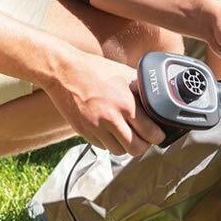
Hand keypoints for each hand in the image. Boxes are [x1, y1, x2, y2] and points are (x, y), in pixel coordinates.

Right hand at [42, 49, 164, 156]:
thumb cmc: (94, 69)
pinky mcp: (83, 131)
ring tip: (124, 134)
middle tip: (142, 138)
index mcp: (125, 103)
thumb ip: (140, 88)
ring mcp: (95, 126)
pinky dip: (107, 141)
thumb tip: (157, 98)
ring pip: (118, 151)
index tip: (157, 133)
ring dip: (124, 145)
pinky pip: (101, 146)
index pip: (151, 133)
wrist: (62, 70)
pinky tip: (107, 130)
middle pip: (136, 149)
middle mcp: (111, 118)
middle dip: (143, 145)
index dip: (157, 136)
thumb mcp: (122, 73)